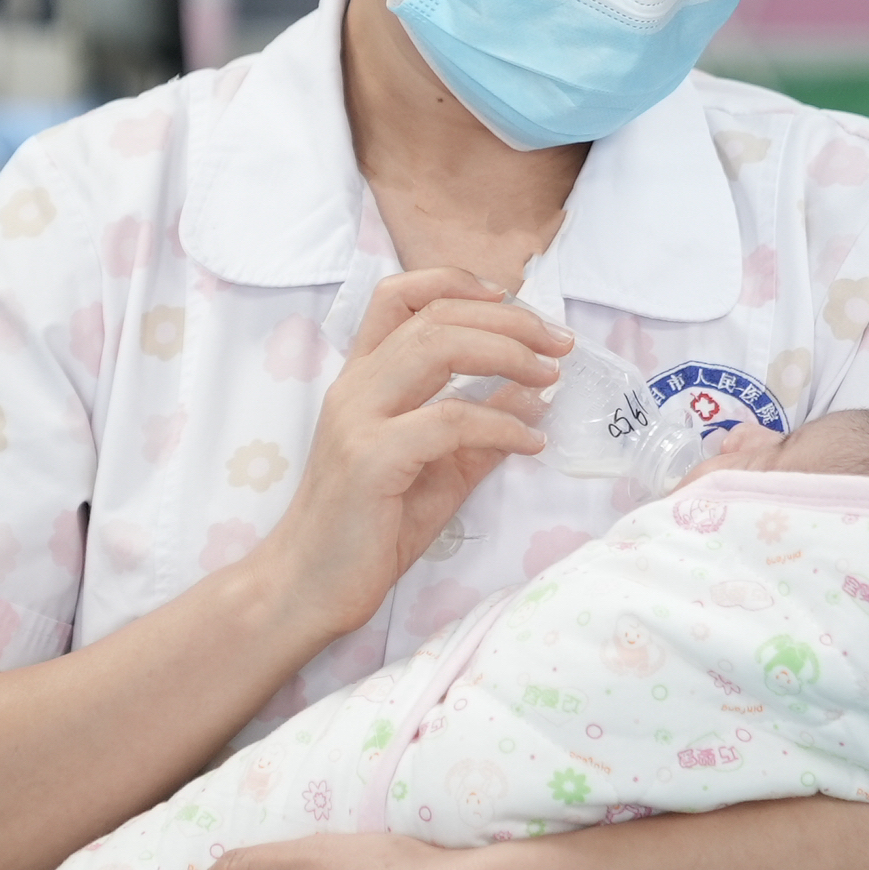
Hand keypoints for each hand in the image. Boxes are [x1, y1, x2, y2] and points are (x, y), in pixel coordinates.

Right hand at [247, 268, 570, 642]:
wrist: (309, 586)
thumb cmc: (369, 528)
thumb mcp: (437, 469)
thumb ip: (478, 428)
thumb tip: (535, 392)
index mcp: (362, 379)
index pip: (398, 296)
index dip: (456, 283)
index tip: (513, 300)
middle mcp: (356, 386)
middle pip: (434, 316)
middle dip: (508, 320)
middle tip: (559, 342)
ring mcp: (359, 419)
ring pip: (438, 348)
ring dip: (507, 353)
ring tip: (551, 375)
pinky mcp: (371, 459)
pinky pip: (449, 421)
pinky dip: (502, 423)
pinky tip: (531, 442)